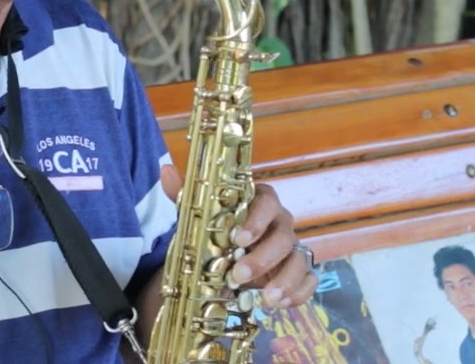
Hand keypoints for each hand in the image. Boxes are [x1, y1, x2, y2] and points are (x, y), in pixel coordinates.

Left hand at [160, 166, 316, 310]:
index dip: (256, 219)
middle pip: (283, 235)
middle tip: (238, 275)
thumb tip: (165, 170)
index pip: (267, 201)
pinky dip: (299, 292)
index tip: (238, 239)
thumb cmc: (220, 233)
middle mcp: (280, 223)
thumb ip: (185, 196)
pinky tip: (280, 304)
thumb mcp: (200, 217)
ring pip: (299, 258)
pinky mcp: (299, 270)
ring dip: (285, 279)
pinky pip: (308, 279)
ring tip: (266, 299)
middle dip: (262, 257)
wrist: (230, 260)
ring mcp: (292, 247)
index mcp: (260, 203)